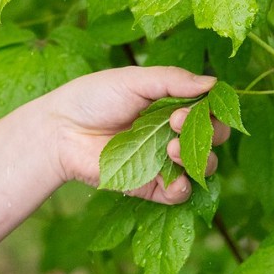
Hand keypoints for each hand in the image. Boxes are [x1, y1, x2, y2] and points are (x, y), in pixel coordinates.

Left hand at [42, 66, 230, 203]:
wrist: (60, 130)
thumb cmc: (94, 98)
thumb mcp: (134, 80)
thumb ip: (173, 81)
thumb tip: (213, 83)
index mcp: (171, 105)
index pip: (208, 110)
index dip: (210, 109)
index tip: (193, 104)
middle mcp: (172, 133)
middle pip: (211, 137)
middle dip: (206, 131)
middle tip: (175, 122)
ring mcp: (163, 161)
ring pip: (203, 166)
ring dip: (197, 158)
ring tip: (170, 148)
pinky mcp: (150, 185)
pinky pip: (180, 193)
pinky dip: (184, 187)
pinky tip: (174, 176)